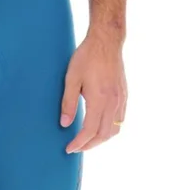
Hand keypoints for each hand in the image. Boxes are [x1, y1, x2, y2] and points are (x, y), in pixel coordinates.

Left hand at [60, 30, 126, 153]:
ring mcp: (121, 100)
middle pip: (103, 135)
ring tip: (87, 140)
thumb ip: (68, 102)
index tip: (69, 148)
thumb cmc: (87, 57)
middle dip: (89, 145)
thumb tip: (65, 124)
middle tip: (76, 148)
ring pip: (114, 130)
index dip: (79, 143)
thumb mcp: (72, 78)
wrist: (106, 42)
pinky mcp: (124, 96)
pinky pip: (120, 120)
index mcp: (99, 99)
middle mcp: (113, 103)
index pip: (89, 131)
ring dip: (101, 139)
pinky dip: (110, 129)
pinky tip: (101, 127)